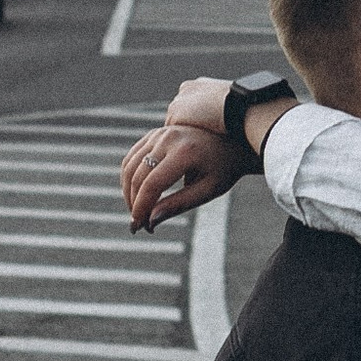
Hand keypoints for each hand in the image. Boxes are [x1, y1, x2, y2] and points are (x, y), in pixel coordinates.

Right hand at [120, 109, 239, 230]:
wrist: (233, 139)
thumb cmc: (224, 168)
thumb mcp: (207, 190)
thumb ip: (178, 205)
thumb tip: (150, 221)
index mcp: (185, 152)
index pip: (152, 184)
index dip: (141, 208)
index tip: (139, 227)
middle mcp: (168, 138)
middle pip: (137, 176)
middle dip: (134, 204)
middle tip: (138, 226)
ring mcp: (159, 133)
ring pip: (129, 166)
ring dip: (128, 192)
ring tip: (138, 213)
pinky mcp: (155, 134)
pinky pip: (132, 157)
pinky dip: (129, 177)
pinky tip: (136, 195)